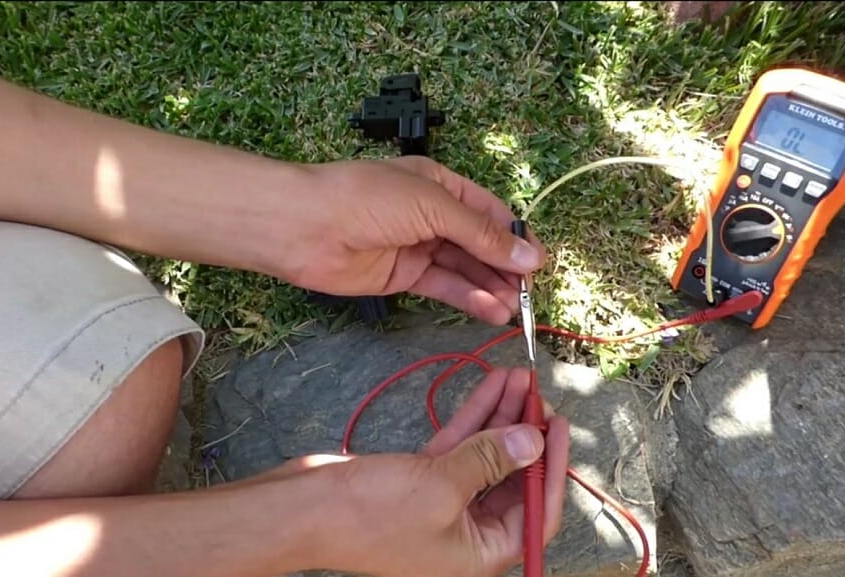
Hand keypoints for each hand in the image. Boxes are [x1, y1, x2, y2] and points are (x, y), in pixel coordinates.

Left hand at [279, 156, 546, 324]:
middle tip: (530, 295)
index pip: (489, 211)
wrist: (305, 226)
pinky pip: (443, 286)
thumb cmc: (368, 199)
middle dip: (505, 266)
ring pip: (463, 268)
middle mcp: (431, 214)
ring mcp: (416, 246)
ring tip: (515, 311)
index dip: (515, 236)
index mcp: (440, 183)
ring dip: (490, 287)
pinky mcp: (402, 276)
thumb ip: (481, 234)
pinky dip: (467, 299)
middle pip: (479, 242)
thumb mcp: (433, 206)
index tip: (540, 263)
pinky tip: (490, 311)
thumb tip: (530, 255)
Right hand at [317, 367, 569, 576]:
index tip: (560, 425)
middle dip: (526, 432)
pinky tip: (489, 386)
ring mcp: (443, 506)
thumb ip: (492, 460)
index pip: (536, 513)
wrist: (303, 511)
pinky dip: (473, 418)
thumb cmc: (370, 515)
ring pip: (485, 456)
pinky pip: (458, 448)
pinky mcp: (421, 482)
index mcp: (481, 554)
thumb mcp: (442, 486)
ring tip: (518, 377)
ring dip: (502, 417)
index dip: (553, 468)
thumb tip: (534, 442)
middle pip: (513, 480)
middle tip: (539, 394)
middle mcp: (467, 534)